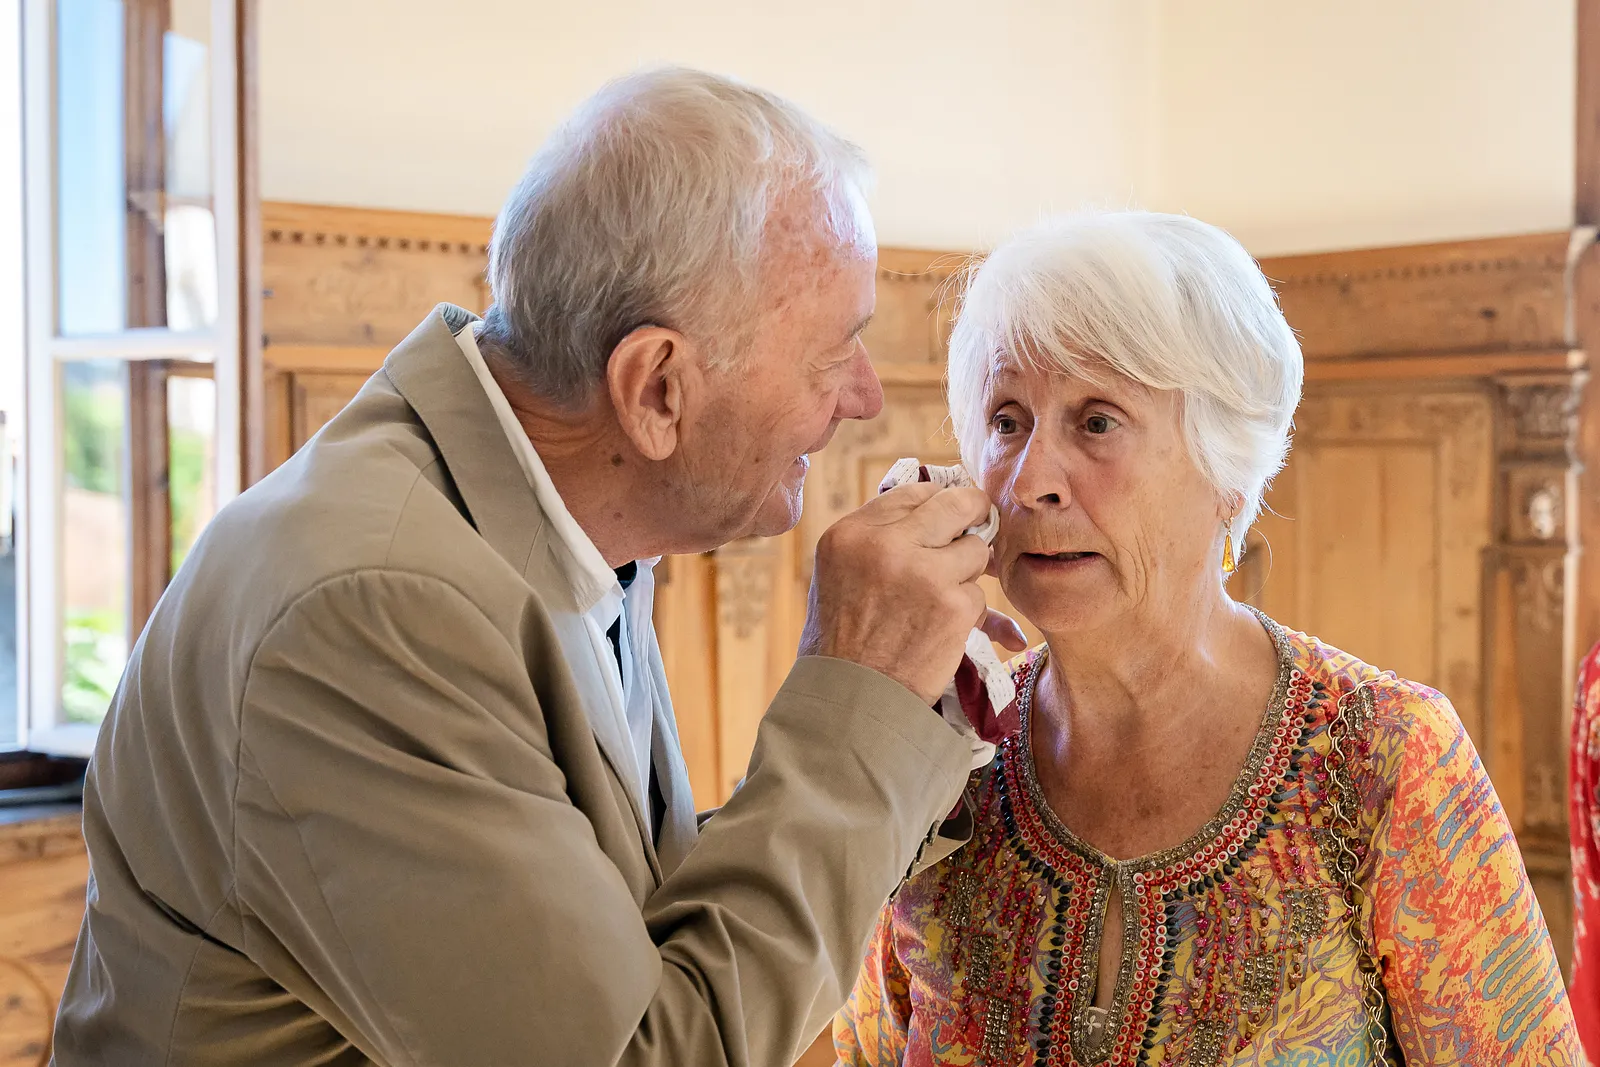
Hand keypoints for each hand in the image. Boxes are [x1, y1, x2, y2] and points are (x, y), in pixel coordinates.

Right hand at [799, 483, 1020, 704]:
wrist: (851, 700)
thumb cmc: (842, 640)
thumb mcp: (838, 574)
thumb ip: (877, 539)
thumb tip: (931, 506)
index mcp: (851, 533)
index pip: (913, 492)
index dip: (937, 502)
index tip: (948, 516)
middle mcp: (886, 544)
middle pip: (955, 503)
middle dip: (975, 511)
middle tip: (981, 521)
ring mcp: (923, 573)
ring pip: (976, 550)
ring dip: (967, 573)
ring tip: (937, 601)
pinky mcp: (953, 605)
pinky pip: (979, 594)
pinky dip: (967, 613)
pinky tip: (940, 632)